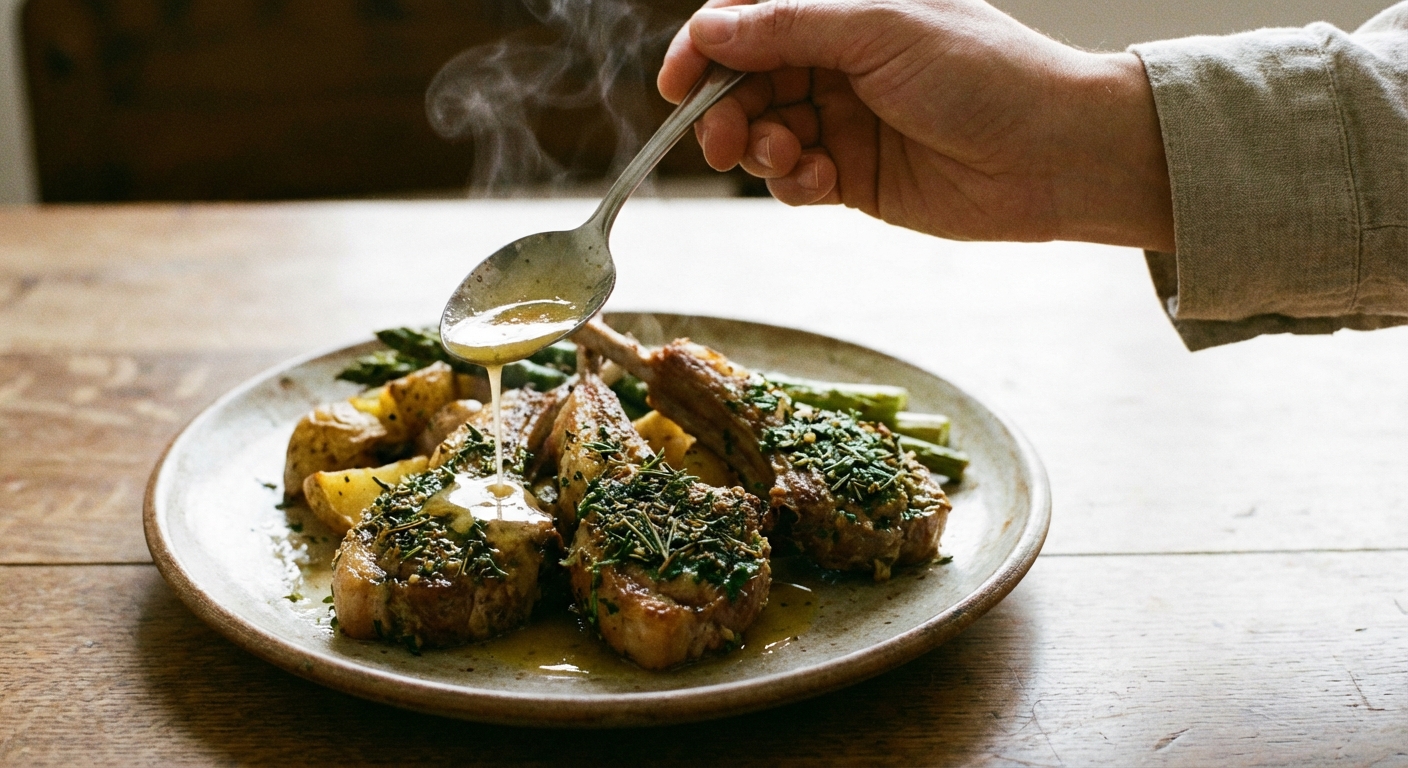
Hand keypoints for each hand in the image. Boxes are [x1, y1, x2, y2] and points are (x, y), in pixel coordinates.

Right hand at [659, 0, 1174, 250]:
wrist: (1055, 154)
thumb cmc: (985, 73)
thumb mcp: (878, 30)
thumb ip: (787, 30)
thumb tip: (709, 30)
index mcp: (846, 10)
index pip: (750, 21)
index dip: (705, 49)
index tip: (676, 83)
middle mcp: (839, 62)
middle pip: (746, 82)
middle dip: (726, 110)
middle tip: (723, 138)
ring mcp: (846, 120)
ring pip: (764, 134)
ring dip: (759, 149)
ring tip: (789, 157)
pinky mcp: (856, 178)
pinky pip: (795, 181)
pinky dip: (794, 183)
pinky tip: (822, 181)